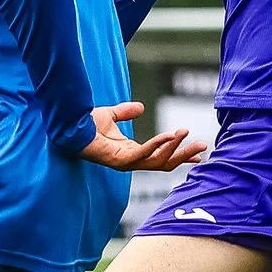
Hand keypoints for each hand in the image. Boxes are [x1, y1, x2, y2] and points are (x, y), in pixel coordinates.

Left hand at [75, 102, 207, 172]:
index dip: (179, 155)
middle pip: (164, 164)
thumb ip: (125, 112)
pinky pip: (142, 154)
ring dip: (174, 149)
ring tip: (186, 134)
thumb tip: (140, 107)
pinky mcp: (118, 160)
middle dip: (183, 156)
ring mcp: (125, 162)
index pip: (161, 157)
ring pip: (157, 162)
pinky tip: (169, 136)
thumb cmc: (85, 124)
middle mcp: (131, 160)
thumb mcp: (111, 115)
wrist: (68, 125)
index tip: (198, 154)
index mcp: (132, 152)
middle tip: (202, 147)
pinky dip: (157, 145)